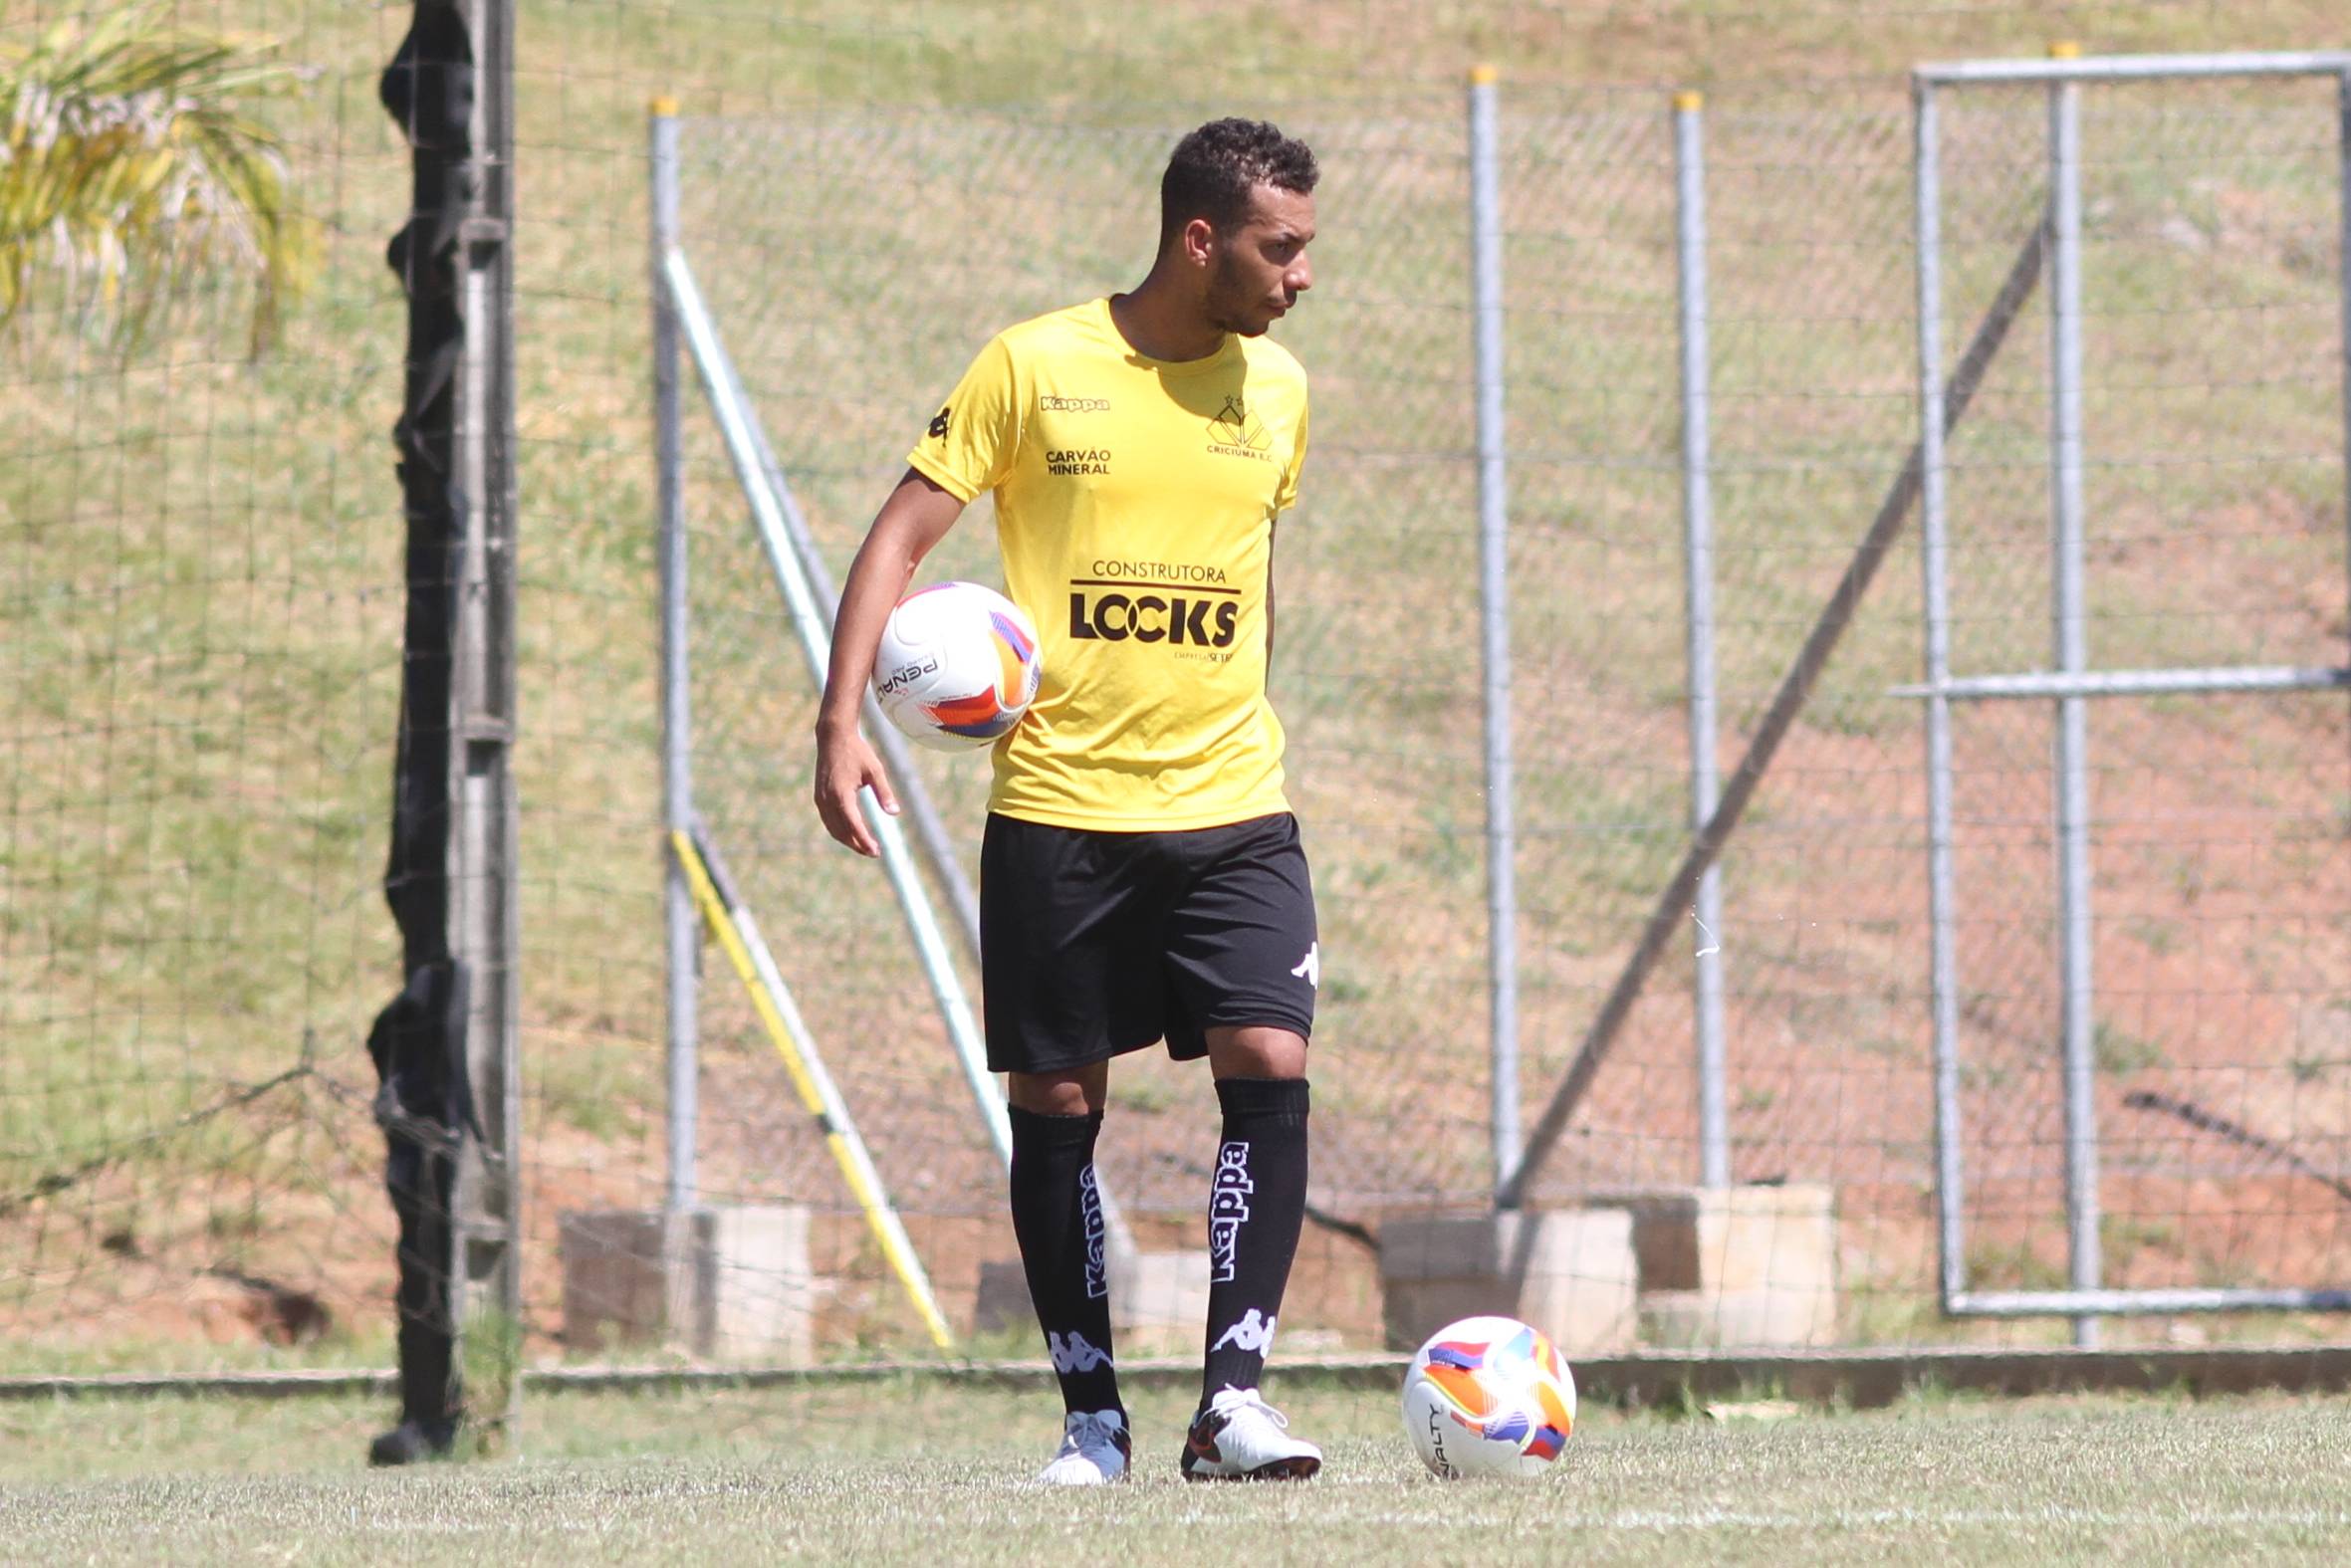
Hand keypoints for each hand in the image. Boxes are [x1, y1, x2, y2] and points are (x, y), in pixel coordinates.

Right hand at [813, 724, 898, 856]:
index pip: (853, 825)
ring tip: (865, 847)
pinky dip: (839, 831)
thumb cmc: (857, 752)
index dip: (864, 840)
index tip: (876, 851)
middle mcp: (827, 799)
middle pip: (842, 831)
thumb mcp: (875, 770)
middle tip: (874, 853)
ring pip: (833, 828)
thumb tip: (895, 813)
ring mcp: (821, 799)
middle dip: (857, 845)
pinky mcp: (819, 797)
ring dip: (848, 840)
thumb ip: (884, 792)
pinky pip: (828, 820)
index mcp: (841, 794)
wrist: (833, 737)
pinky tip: (851, 834)